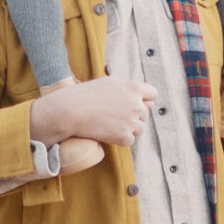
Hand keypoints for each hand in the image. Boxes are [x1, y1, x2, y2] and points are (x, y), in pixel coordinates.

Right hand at [28, 77, 157, 148]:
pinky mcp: (124, 137)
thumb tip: (145, 99)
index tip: (133, 102)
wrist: (71, 111)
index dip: (144, 99)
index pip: (153, 94)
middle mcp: (136, 105)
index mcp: (134, 88)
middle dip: (133, 114)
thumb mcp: (109, 83)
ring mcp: (131, 122)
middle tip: (113, 114)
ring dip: (128, 127)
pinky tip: (107, 131)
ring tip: (109, 123)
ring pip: (139, 128)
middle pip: (145, 113)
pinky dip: (120, 138)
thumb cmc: (87, 94)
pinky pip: (130, 140)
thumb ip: (128, 89)